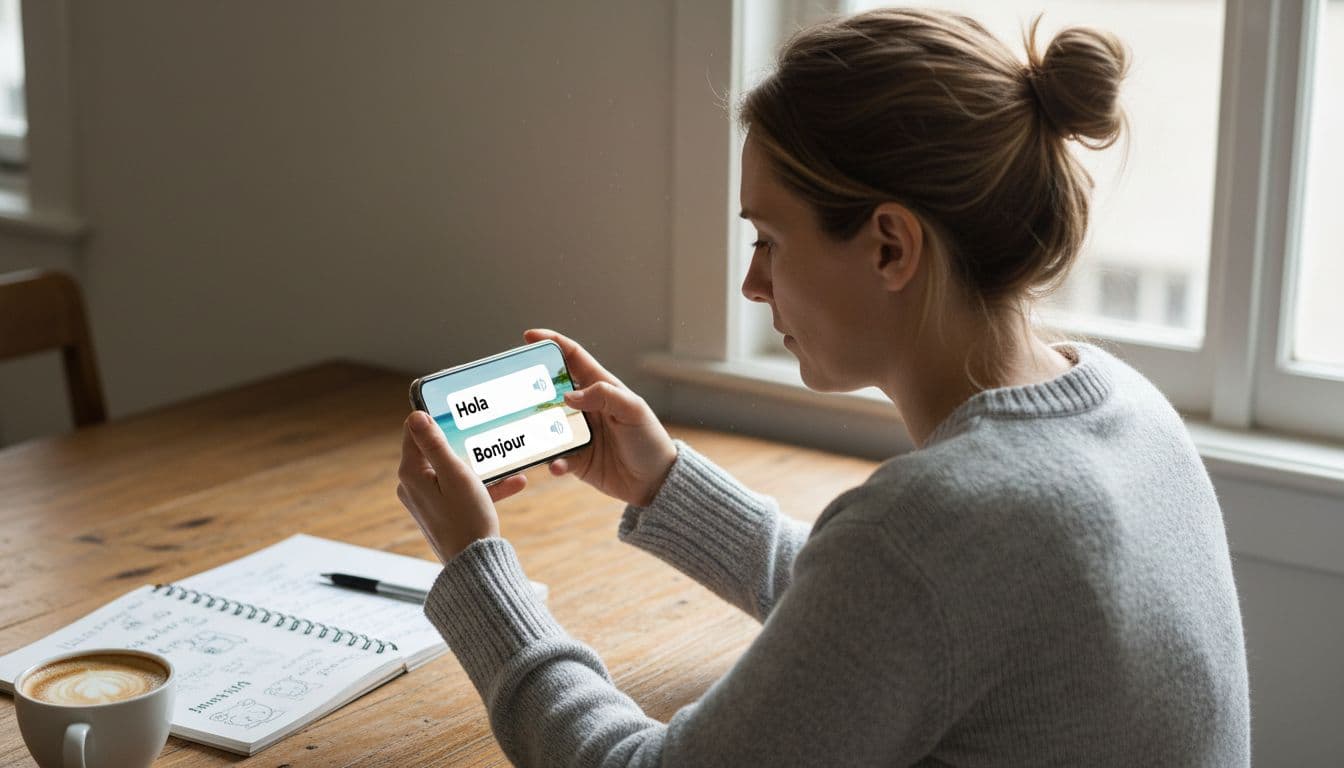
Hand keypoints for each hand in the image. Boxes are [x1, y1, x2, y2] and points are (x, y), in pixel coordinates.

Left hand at [397, 411, 528, 563]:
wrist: (475, 564)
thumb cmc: (466, 519)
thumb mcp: (455, 475)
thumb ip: (434, 444)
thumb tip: (415, 415)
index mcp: (411, 473)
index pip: (415, 432)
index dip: (434, 419)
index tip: (456, 411)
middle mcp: (413, 486)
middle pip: (435, 451)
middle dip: (462, 443)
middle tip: (483, 429)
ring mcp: (426, 500)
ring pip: (452, 471)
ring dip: (480, 466)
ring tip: (505, 459)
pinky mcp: (441, 511)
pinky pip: (461, 491)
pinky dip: (483, 486)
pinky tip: (514, 483)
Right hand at [523, 328, 676, 506]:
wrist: (655, 482)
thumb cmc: (649, 440)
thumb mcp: (633, 410)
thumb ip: (604, 396)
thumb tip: (568, 395)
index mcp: (600, 388)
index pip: (572, 358)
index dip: (551, 343)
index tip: (528, 336)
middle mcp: (585, 407)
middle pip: (550, 389)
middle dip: (531, 385)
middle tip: (512, 386)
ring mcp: (577, 433)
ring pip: (546, 424)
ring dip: (535, 426)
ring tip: (526, 429)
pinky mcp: (575, 459)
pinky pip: (555, 457)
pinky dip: (553, 461)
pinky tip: (557, 465)